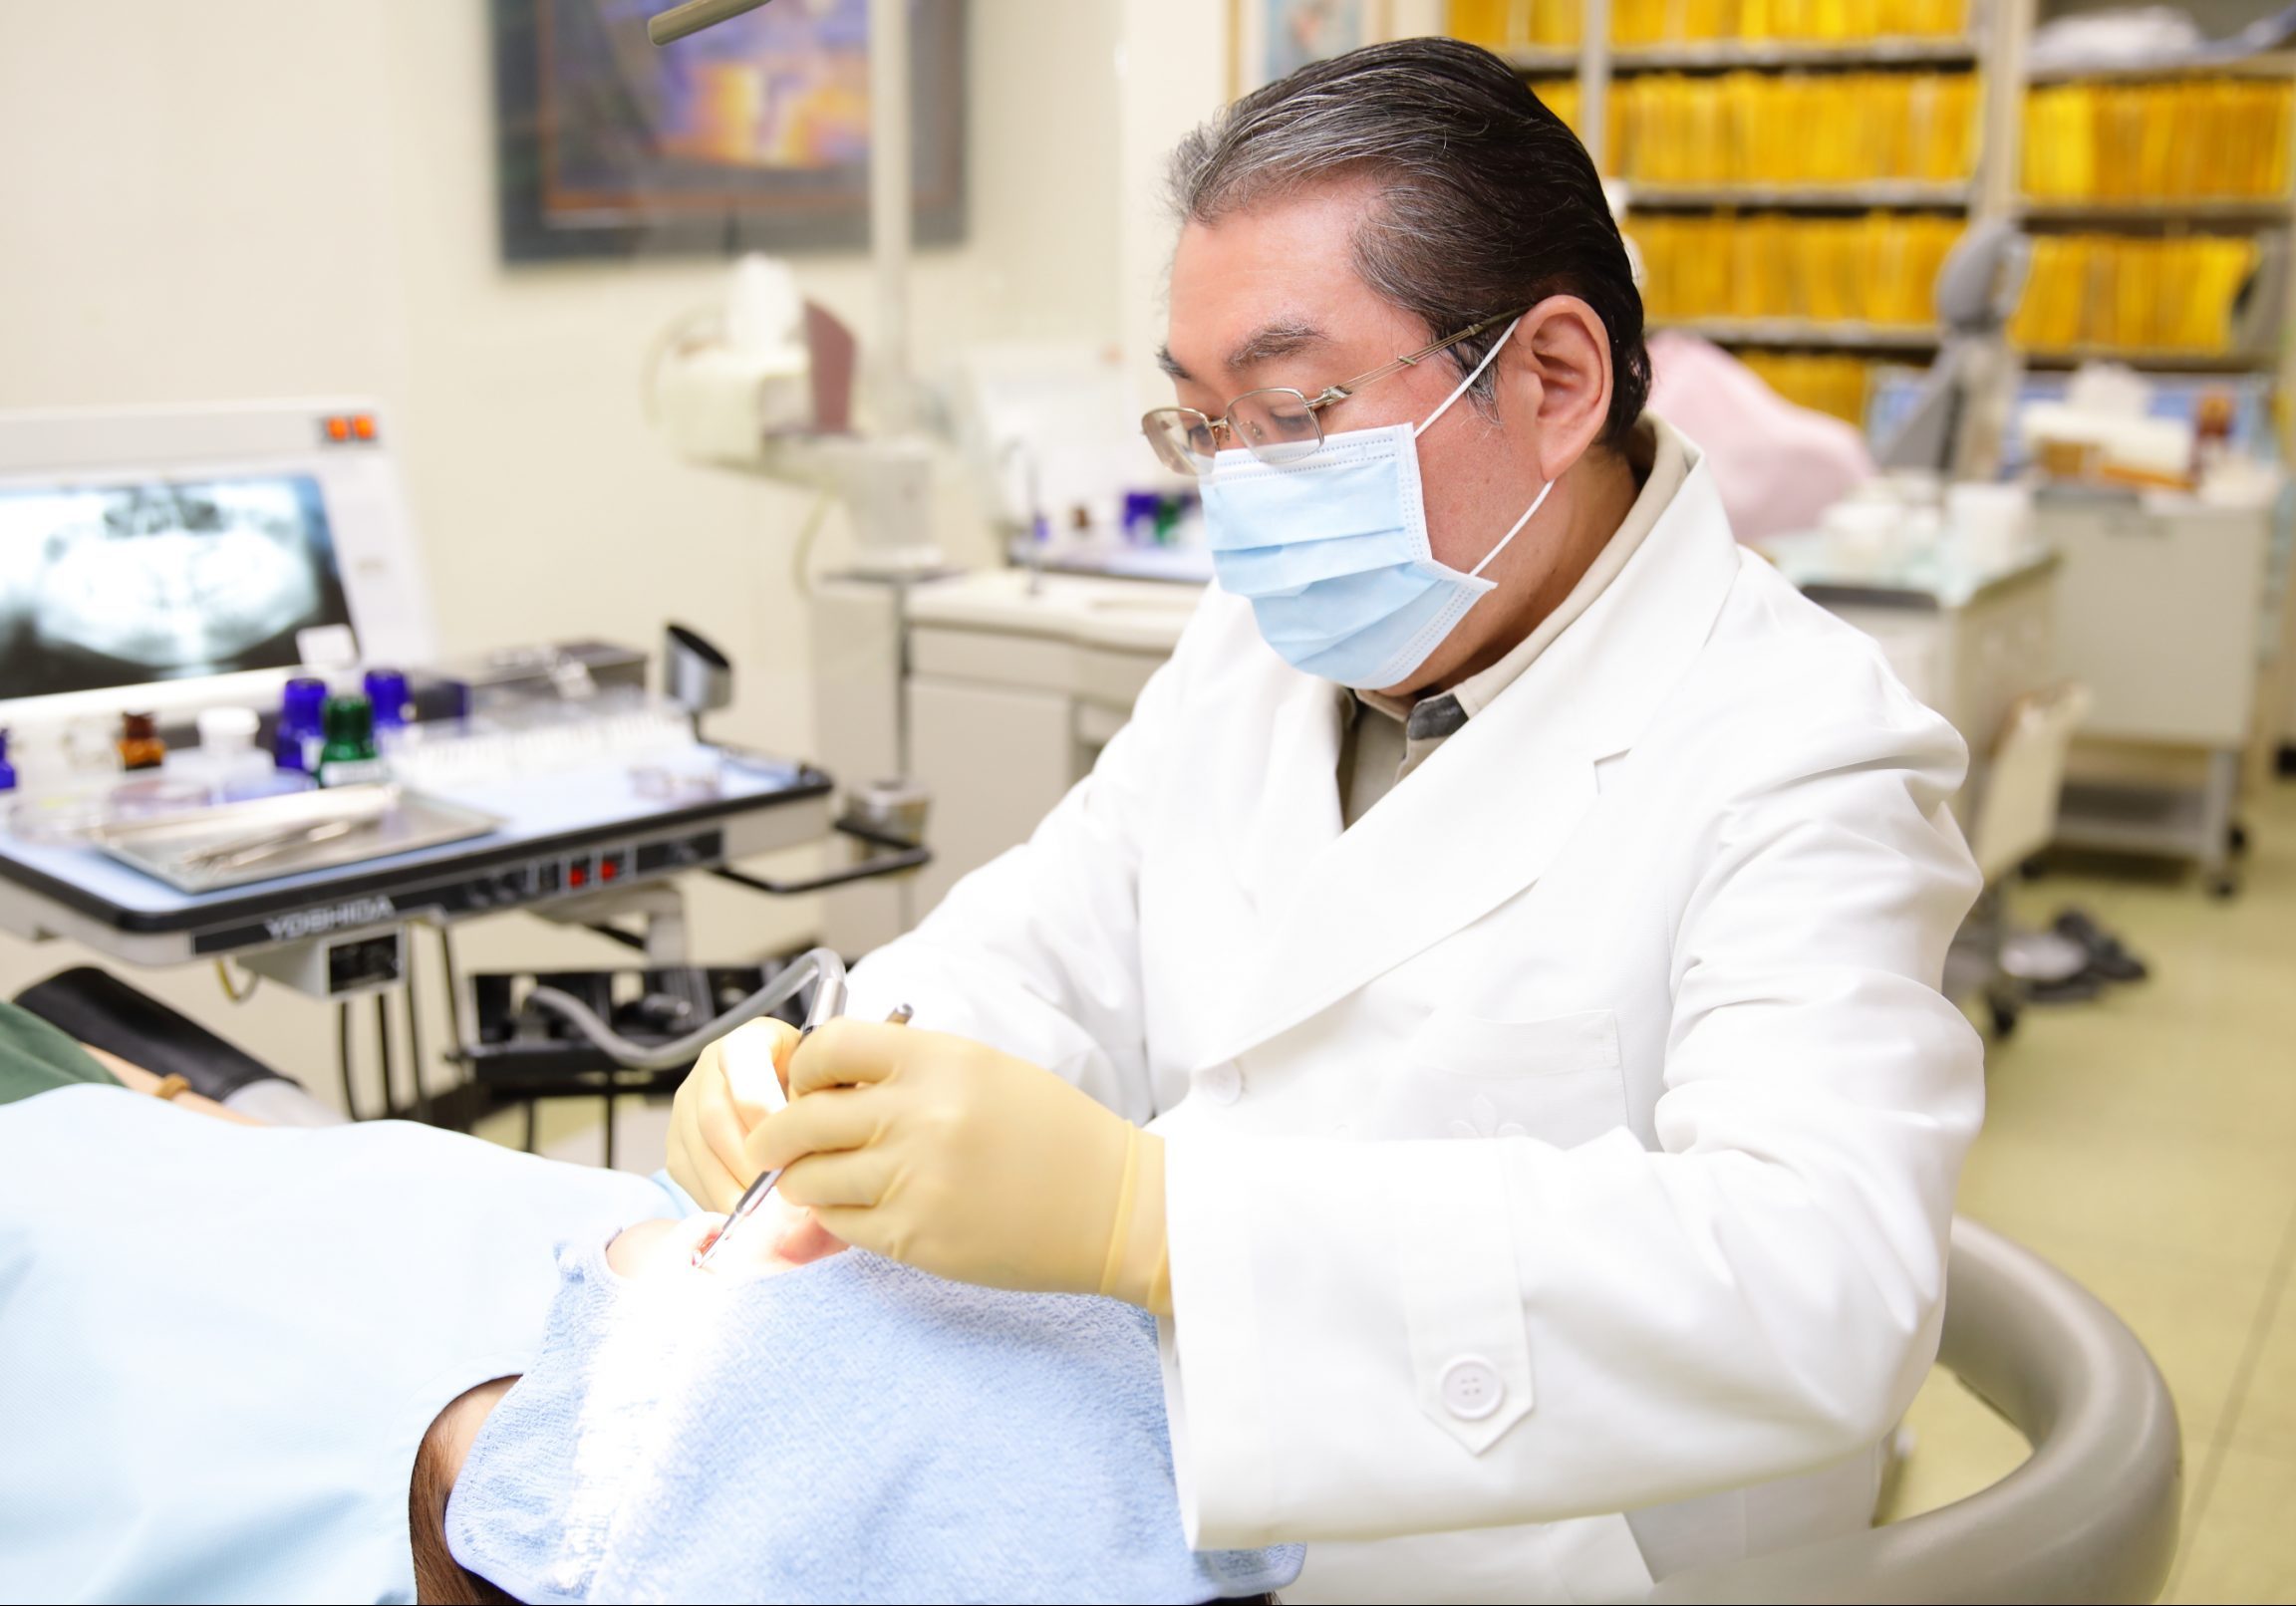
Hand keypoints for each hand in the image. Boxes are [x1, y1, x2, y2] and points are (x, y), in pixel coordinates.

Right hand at [666, 1018, 801, 1214]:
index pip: (745, 1072)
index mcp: (747, 1042)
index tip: (794, 1150)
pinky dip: (716, 1199)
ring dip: (733, 1189)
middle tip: (782, 1197)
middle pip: (714, 1118)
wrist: (783, 1086)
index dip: (766, 1116)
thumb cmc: (811, 1085)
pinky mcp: (676, 1142)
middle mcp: (707, 1069)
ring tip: (768, 1216)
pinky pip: (687, 1175)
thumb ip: (820, 1101)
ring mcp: (684, 1105)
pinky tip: (747, 1217)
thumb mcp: (823, 1078)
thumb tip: (816, 1148)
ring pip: (698, 1151)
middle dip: (749, 1163)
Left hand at [747, 1020, 1170, 1310]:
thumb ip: (905, 1069)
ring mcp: (913, 1180)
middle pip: (800, 1120)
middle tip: (772, 1145)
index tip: (801, 1086)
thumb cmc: (1050, 1133)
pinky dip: (838, 1217)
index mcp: (936, 1061)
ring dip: (802, 1181)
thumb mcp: (980, 1070)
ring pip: (808, 1179)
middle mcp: (918, 1115)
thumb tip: (825, 1082)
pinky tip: (863, 1209)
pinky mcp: (914, 1237)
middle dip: (775, 1136)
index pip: (826, 1047)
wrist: (1112, 1204)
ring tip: (819, 1181)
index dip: (801, 1068)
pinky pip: (840, 1225)